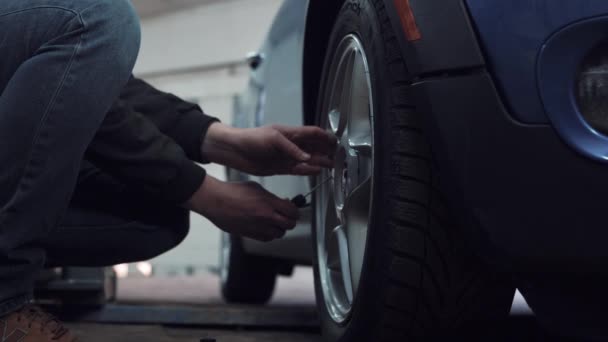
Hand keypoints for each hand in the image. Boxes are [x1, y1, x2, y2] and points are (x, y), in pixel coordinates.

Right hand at [187, 175, 298, 241]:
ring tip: (275, 221)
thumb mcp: (256, 188)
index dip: (295, 211)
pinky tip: (265, 227)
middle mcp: (265, 217)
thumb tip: (283, 202)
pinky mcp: (249, 234)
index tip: (293, 209)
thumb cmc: (232, 192)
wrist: (215, 201)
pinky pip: (267, 239)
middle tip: (287, 216)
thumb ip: (271, 197)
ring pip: (279, 234)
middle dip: (290, 220)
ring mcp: (257, 227)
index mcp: (268, 202)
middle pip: (289, 225)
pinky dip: (269, 234)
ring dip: (280, 228)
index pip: (293, 212)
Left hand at [202, 123, 336, 175]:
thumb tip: (307, 158)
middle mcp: (290, 144)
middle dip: (326, 151)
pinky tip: (316, 170)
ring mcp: (286, 156)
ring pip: (308, 159)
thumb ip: (291, 149)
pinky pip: (298, 169)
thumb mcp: (273, 139)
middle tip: (338, 157)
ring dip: (320, 162)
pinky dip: (308, 170)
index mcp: (290, 133)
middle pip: (314, 147)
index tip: (336, 143)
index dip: (325, 138)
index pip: (313, 134)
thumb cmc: (250, 138)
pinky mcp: (281, 167)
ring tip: (332, 165)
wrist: (234, 151)